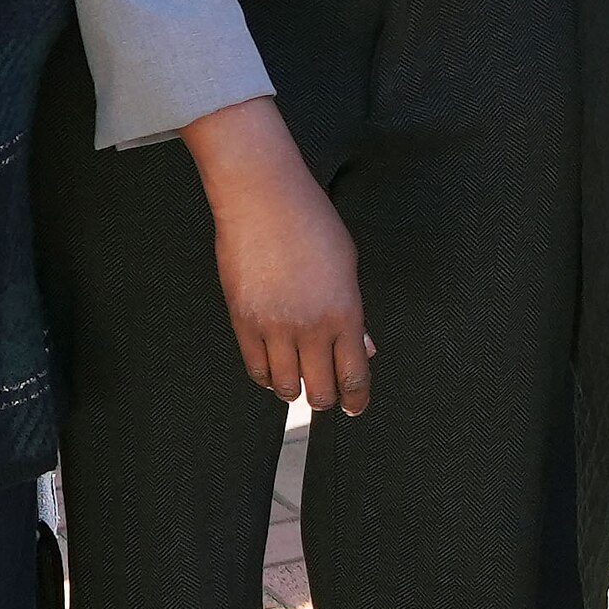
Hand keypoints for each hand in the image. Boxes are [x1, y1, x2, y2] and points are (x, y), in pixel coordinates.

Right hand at [185, 96, 373, 413]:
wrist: (263, 200)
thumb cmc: (312, 224)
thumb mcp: (348, 267)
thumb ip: (356, 314)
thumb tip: (365, 348)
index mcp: (345, 313)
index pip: (354, 375)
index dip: (357, 399)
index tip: (357, 408)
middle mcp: (311, 327)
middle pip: (321, 390)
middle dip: (328, 400)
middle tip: (328, 397)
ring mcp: (274, 327)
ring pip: (286, 386)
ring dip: (295, 391)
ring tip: (300, 384)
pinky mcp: (243, 321)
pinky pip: (255, 367)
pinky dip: (267, 377)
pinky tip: (274, 372)